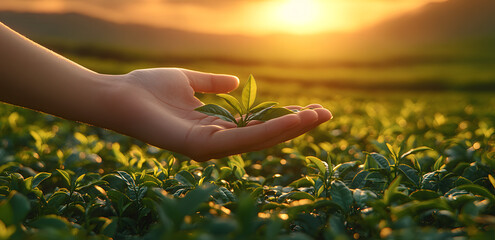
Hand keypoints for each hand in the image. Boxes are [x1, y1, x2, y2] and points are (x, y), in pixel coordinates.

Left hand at [104, 68, 331, 160]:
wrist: (118, 95)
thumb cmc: (148, 89)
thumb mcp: (188, 81)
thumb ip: (212, 85)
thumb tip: (237, 82)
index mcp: (214, 127)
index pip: (256, 125)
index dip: (283, 117)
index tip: (308, 107)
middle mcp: (215, 142)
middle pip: (263, 136)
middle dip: (295, 126)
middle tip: (325, 114)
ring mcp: (209, 148)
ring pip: (258, 140)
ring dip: (290, 129)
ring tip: (317, 116)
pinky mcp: (200, 147)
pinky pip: (242, 140)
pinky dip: (269, 131)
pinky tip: (292, 120)